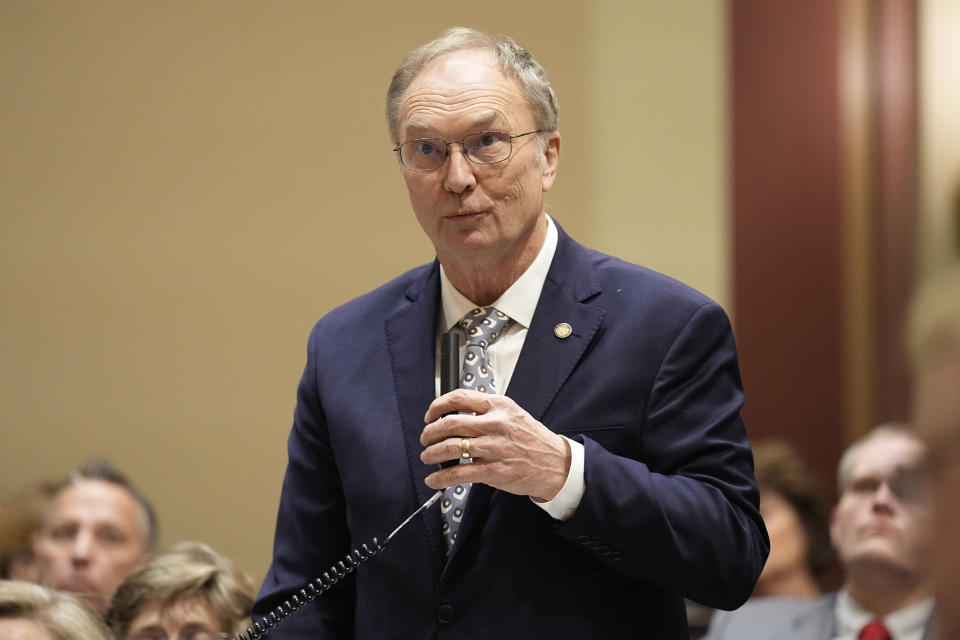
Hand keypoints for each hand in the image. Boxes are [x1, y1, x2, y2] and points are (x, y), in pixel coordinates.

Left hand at [420, 389, 570, 500]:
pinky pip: (459, 473)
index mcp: (498, 406)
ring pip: (450, 447)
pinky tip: (434, 479)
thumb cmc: (532, 439)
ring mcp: (494, 448)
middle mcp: (495, 424)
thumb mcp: (512, 413)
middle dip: (430, 432)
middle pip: (449, 423)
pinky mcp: (493, 471)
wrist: (555, 463)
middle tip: (426, 438)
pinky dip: (441, 478)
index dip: (438, 406)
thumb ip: (486, 411)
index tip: (430, 414)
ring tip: (427, 457)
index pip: (459, 398)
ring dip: (431, 454)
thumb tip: (455, 414)